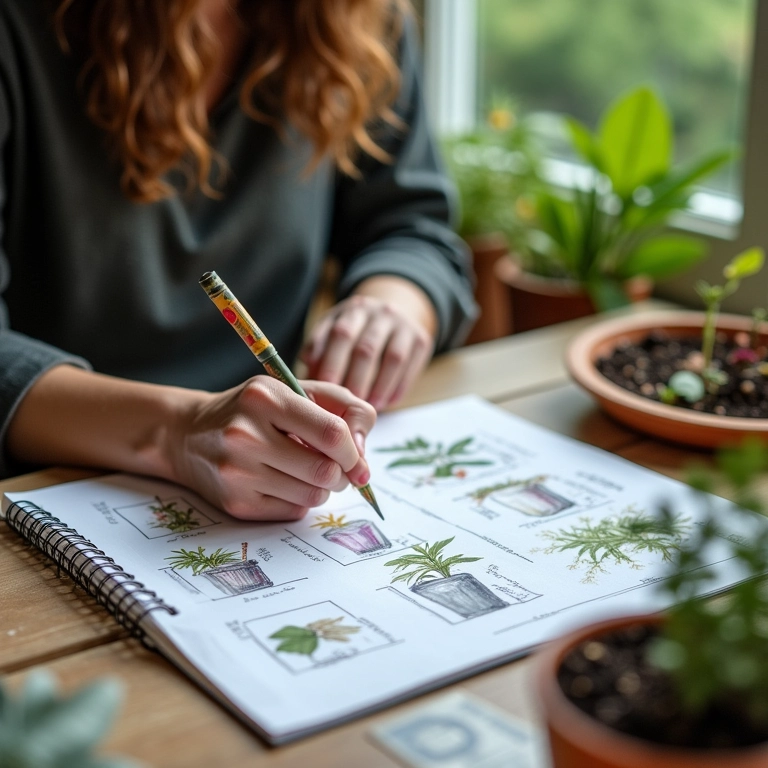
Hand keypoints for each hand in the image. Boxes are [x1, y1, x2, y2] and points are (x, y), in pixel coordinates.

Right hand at [170, 377, 375, 520]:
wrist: (188, 435)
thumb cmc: (253, 410)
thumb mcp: (294, 390)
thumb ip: (342, 407)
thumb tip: (363, 455)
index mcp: (265, 397)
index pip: (331, 432)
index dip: (354, 450)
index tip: (356, 456)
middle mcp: (246, 435)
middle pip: (325, 471)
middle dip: (342, 474)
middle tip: (335, 467)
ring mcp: (237, 472)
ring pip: (312, 496)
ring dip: (323, 488)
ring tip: (308, 471)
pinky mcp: (236, 503)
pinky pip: (293, 512)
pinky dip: (300, 500)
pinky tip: (283, 483)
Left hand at [300, 278, 435, 410]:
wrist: (398, 309)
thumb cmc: (357, 331)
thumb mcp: (336, 330)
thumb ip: (320, 351)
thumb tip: (307, 381)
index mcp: (352, 310)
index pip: (340, 334)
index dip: (331, 363)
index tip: (323, 390)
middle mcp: (379, 313)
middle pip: (366, 348)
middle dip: (354, 379)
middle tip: (346, 406)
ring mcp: (403, 324)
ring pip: (392, 358)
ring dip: (378, 387)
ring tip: (367, 408)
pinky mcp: (422, 339)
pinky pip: (410, 366)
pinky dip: (397, 387)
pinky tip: (386, 403)